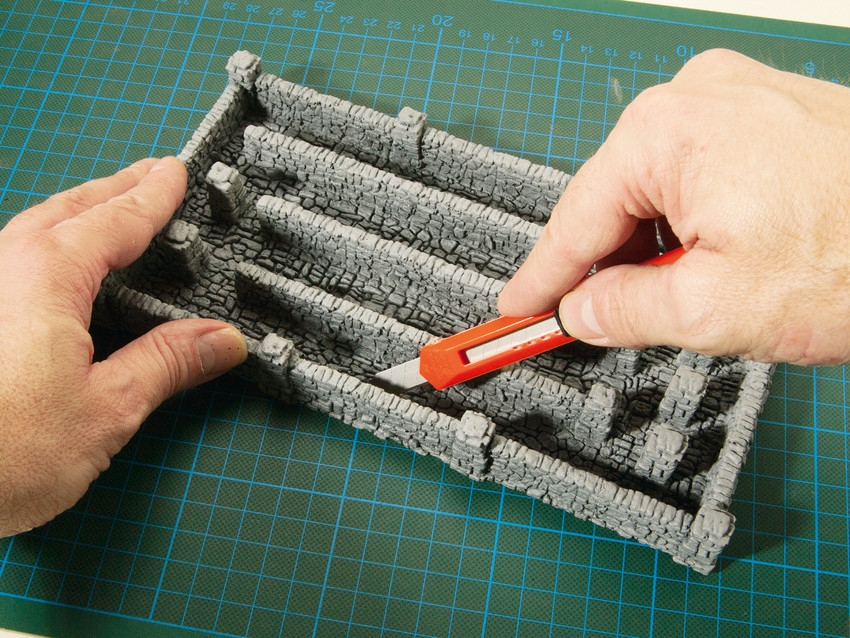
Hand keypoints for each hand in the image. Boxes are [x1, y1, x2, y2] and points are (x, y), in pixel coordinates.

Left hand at [0, 157, 246, 535]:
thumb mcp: (107, 409)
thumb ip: (167, 363)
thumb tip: (223, 340)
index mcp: (46, 274)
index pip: (115, 221)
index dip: (152, 197)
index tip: (175, 174)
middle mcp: (3, 267)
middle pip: (68, 209)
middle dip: (113, 189)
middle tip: (150, 174)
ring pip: (33, 229)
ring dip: (78, 211)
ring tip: (111, 208)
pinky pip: (13, 257)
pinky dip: (48, 244)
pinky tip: (59, 271)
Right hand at [499, 49, 849, 365]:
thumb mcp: (716, 310)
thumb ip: (624, 311)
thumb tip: (580, 312)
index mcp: (667, 132)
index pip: (575, 220)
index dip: (541, 278)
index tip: (515, 310)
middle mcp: (696, 98)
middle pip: (614, 200)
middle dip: (602, 265)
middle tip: (585, 322)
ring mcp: (737, 98)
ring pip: (657, 190)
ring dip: (652, 248)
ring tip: (673, 301)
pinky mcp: (770, 114)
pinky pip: (698, 174)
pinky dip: (689, 224)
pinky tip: (707, 263)